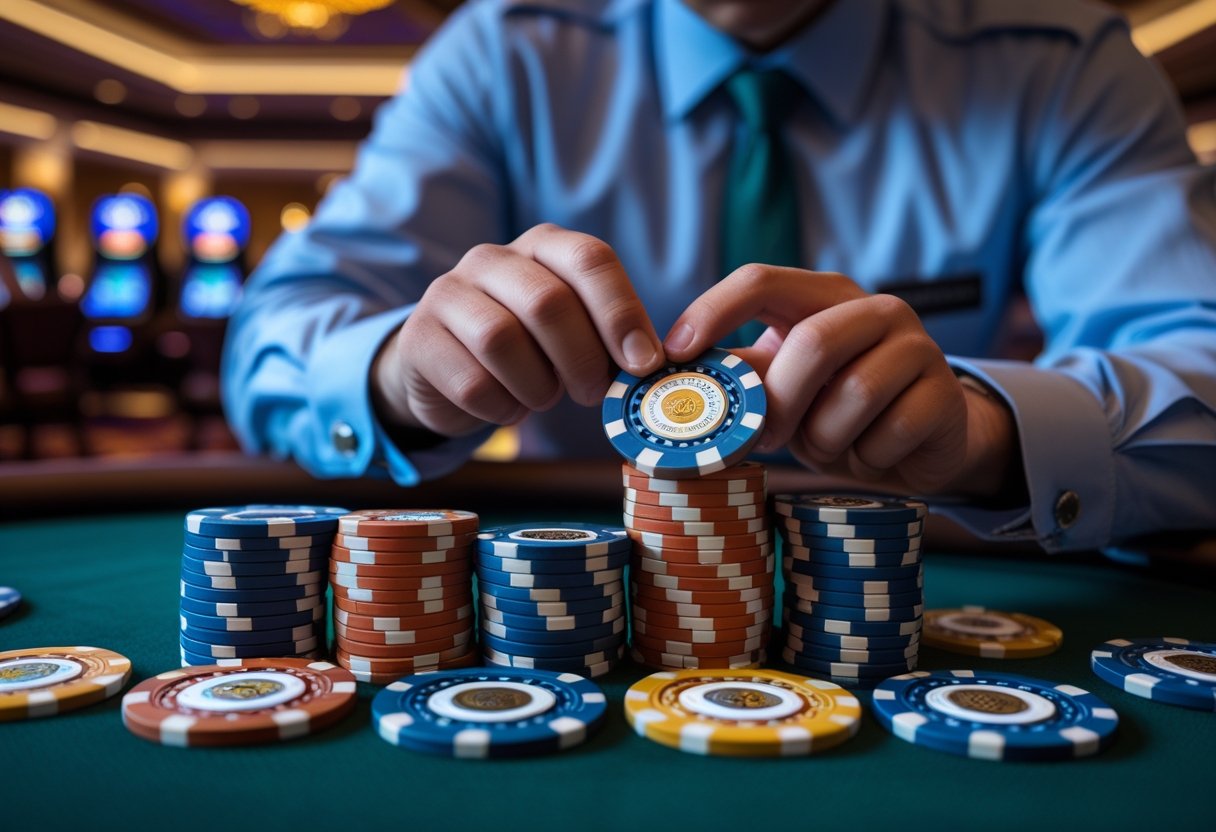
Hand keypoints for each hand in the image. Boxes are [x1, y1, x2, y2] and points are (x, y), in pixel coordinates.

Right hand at [373, 223, 664, 437]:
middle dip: (582, 358)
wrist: (444, 368)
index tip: (645, 363)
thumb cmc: (529, 350)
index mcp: (543, 246)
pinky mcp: (419, 338)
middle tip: (592, 393)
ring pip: (502, 341)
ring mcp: (448, 293)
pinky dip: (502, 408)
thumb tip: (652, 364)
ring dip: (538, 385)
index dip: (622, 313)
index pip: (590, 259)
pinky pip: (471, 382)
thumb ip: (613, 340)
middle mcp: (492, 258)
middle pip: (548, 302)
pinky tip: (508, 408)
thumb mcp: (575, 333)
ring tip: (544, 397)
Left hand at [663, 265, 1018, 497]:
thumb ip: (739, 378)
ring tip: (826, 445)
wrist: (915, 443)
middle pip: (813, 342)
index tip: (675, 352)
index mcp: (823, 295)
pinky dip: (866, 458)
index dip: (714, 312)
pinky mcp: (945, 392)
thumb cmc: (832, 408)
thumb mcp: (781, 387)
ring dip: (825, 438)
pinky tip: (869, 455)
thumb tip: (667, 384)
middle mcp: (875, 308)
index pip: (760, 280)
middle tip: (765, 438)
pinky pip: (890, 433)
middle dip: (781, 401)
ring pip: (854, 393)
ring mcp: (918, 345)